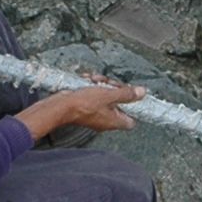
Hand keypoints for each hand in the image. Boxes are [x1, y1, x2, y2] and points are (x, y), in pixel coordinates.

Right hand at [18, 80, 144, 140]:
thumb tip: (142, 93)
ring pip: (106, 96)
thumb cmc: (83, 104)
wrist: (60, 105)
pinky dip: (91, 86)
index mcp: (114, 121)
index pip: (131, 120)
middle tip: (108, 83)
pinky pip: (94, 95)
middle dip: (114, 89)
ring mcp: (95, 114)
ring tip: (94, 80)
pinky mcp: (86, 107)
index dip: (133, 108)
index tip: (131, 95)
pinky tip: (87, 80)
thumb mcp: (108, 95)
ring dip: (101, 85)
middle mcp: (106, 120)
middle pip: (119, 103)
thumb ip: (126, 94)